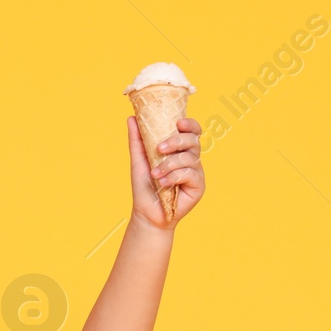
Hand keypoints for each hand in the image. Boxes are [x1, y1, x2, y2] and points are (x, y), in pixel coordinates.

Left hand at [127, 115, 204, 229]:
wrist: (147, 213)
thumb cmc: (145, 187)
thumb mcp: (139, 160)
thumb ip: (137, 140)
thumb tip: (132, 117)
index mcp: (180, 150)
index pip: (192, 131)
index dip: (190, 124)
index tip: (178, 123)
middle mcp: (191, 159)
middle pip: (193, 140)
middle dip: (176, 141)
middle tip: (159, 149)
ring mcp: (196, 172)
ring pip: (189, 158)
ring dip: (169, 164)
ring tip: (155, 174)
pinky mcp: (198, 186)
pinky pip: (189, 174)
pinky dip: (173, 177)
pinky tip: (163, 183)